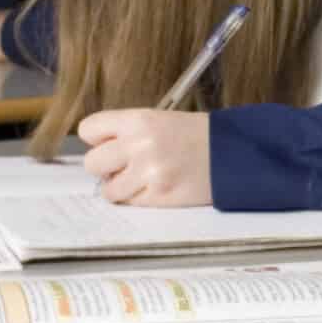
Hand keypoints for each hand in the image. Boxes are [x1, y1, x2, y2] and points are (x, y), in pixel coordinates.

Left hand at [78, 109, 212, 206]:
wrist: (232, 152)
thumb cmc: (197, 136)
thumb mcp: (160, 120)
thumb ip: (127, 133)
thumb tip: (99, 153)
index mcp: (139, 119)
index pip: (89, 129)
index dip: (98, 140)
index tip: (108, 144)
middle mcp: (140, 144)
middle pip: (92, 163)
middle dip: (106, 168)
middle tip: (125, 166)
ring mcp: (148, 172)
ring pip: (109, 190)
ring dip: (122, 188)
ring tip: (144, 178)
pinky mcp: (159, 195)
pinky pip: (130, 203)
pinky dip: (140, 199)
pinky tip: (158, 186)